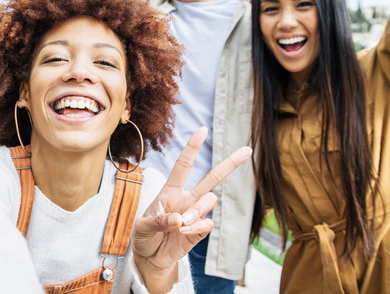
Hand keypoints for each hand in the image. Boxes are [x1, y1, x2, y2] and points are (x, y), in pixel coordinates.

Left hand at [132, 128, 251, 291]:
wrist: (150, 258)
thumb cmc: (144, 236)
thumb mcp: (142, 226)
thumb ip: (159, 221)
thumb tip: (179, 219)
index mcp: (170, 191)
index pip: (183, 165)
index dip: (192, 148)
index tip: (202, 130)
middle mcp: (186, 199)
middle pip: (212, 177)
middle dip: (229, 164)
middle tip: (247, 150)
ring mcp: (195, 213)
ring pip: (209, 201)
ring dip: (195, 211)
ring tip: (180, 225)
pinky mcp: (200, 229)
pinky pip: (208, 222)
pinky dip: (196, 227)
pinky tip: (183, 233)